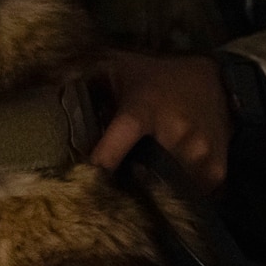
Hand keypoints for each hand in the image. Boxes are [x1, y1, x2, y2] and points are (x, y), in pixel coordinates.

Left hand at [88, 51, 232, 191]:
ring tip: (144, 186)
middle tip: (116, 188)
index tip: (86, 181)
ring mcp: (198, 155)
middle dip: (127, 185)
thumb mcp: (122, 69)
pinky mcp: (217, 171)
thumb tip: (46, 81)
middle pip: (140, 176)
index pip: (116, 144)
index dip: (100, 164)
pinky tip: (171, 185)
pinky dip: (180, 195)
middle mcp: (173, 134)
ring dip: (154, 193)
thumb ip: (88, 77)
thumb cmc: (160, 78)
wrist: (219, 82)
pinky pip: (192, 196)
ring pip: (166, 191)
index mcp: (142, 111)